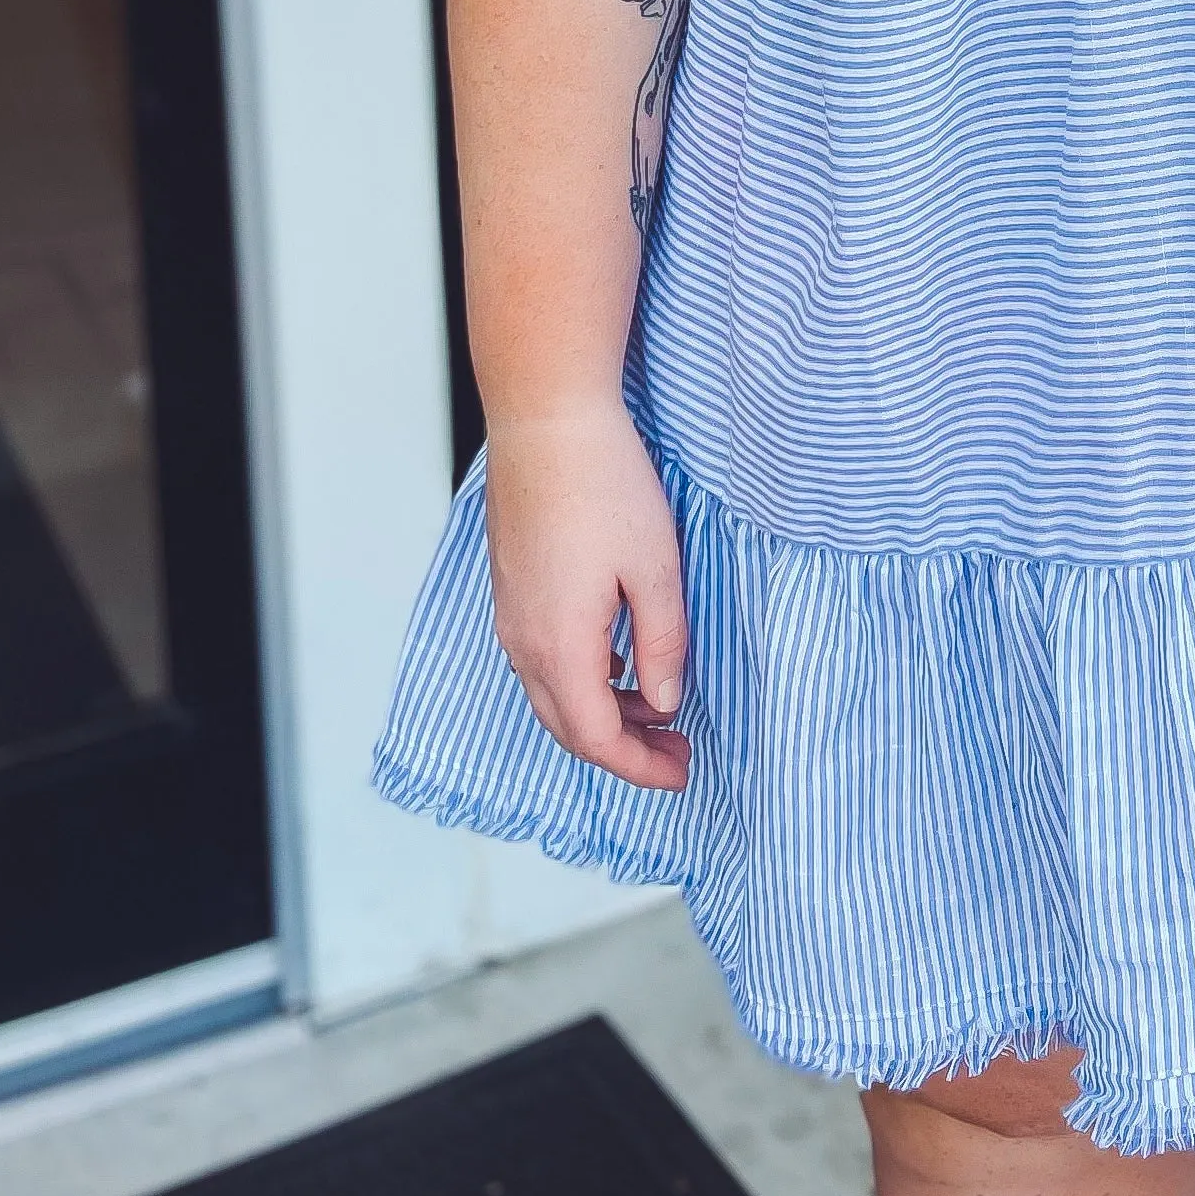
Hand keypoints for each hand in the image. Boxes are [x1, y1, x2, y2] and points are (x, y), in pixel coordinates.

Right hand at [484, 405, 692, 789]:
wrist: (545, 423)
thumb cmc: (606, 487)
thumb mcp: (656, 568)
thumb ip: (662, 644)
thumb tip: (663, 702)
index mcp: (561, 646)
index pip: (597, 738)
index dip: (640, 766)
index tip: (683, 772)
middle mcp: (524, 642)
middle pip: (568, 728)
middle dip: (624, 750)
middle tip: (678, 748)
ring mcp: (510, 616)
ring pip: (551, 695)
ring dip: (602, 713)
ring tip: (658, 704)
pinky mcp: (511, 590)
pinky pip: (540, 661)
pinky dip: (582, 680)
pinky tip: (619, 659)